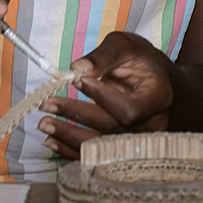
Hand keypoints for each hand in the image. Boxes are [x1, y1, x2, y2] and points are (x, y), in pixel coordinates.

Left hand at [37, 31, 170, 160]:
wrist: (151, 79)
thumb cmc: (139, 60)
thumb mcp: (125, 46)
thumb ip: (103, 56)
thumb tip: (77, 69)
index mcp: (158, 97)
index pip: (130, 109)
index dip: (102, 98)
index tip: (78, 81)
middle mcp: (152, 124)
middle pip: (111, 129)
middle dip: (77, 116)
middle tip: (47, 103)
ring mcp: (138, 141)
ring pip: (102, 146)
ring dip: (69, 136)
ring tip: (44, 123)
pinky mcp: (123, 149)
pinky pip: (96, 155)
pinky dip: (71, 150)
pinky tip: (52, 140)